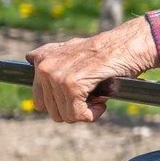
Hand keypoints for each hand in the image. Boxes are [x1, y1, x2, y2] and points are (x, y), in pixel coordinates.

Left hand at [26, 18, 158, 122]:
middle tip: (93, 96)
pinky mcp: (72, 86)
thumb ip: (51, 54)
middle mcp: (44, 67)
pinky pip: (77, 115)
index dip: (64, 104)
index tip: (81, 94)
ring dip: (85, 112)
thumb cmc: (107, 50)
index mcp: (42, 60)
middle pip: (52, 111)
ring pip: (64, 115)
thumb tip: (30, 57)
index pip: (40, 102)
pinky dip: (92, 114)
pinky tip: (102, 102)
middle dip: (74, 109)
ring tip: (99, 96)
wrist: (130, 45)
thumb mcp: (73, 48)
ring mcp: (56, 76)